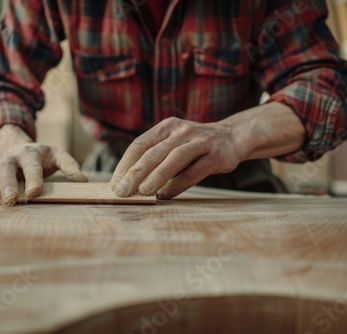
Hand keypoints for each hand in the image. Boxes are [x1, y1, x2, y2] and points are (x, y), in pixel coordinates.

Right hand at [0, 125, 86, 204]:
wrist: (18, 147)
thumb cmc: (42, 157)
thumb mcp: (57, 155)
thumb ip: (70, 165)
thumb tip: (83, 180)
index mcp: (30, 154)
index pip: (32, 165)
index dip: (33, 178)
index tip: (35, 192)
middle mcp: (11, 159)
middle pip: (6, 168)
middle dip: (8, 184)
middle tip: (12, 199)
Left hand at [110, 117, 242, 198]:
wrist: (232, 137)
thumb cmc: (194, 145)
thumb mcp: (173, 142)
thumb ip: (154, 156)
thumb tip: (127, 181)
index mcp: (167, 127)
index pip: (140, 144)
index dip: (125, 165)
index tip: (114, 184)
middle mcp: (182, 131)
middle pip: (153, 152)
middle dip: (135, 173)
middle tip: (122, 192)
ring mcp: (200, 142)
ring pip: (174, 158)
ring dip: (156, 176)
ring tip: (142, 192)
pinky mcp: (216, 156)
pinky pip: (193, 172)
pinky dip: (178, 185)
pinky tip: (166, 196)